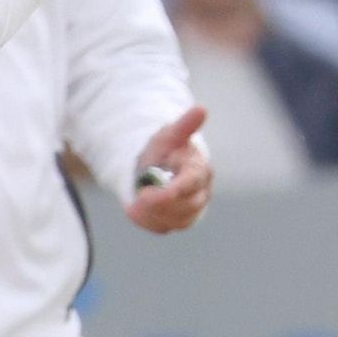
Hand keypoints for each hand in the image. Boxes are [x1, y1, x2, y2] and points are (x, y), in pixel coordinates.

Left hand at [126, 106, 210, 233]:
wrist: (159, 165)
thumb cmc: (167, 148)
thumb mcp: (170, 135)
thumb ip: (184, 126)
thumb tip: (201, 109)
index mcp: (199, 170)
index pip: (192, 184)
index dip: (172, 192)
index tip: (149, 193)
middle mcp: (201, 192)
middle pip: (185, 206)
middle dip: (159, 204)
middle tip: (139, 196)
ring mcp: (192, 209)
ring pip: (175, 220)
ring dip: (152, 213)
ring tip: (136, 202)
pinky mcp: (180, 220)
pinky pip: (165, 227)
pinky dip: (149, 221)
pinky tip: (137, 210)